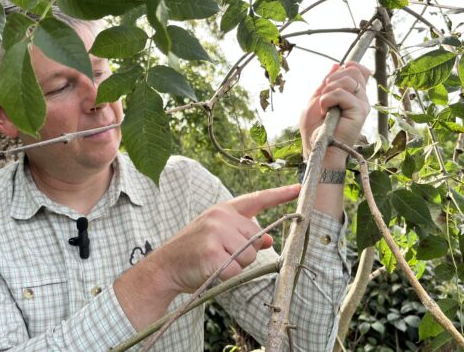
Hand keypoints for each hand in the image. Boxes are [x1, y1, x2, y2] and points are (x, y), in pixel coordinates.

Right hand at [149, 184, 300, 293]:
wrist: (165, 266)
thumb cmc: (193, 252)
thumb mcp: (218, 237)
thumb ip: (243, 235)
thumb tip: (268, 239)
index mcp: (223, 210)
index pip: (256, 200)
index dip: (279, 195)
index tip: (299, 189)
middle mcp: (221, 217)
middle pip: (256, 238)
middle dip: (245, 252)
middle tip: (221, 255)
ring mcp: (216, 233)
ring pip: (249, 255)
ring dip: (237, 265)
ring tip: (215, 262)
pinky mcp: (213, 253)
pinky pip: (236, 270)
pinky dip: (227, 276)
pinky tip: (210, 270)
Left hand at [299, 61, 370, 163]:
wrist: (317, 149)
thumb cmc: (316, 130)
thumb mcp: (316, 100)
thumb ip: (326, 84)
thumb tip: (336, 65)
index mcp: (352, 95)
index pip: (359, 70)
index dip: (346, 67)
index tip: (330, 81)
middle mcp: (360, 99)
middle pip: (354, 70)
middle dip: (332, 78)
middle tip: (324, 96)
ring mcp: (362, 105)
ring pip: (349, 79)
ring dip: (328, 90)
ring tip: (324, 106)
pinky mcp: (360, 112)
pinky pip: (342, 93)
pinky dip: (328, 99)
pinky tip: (325, 111)